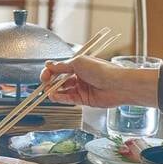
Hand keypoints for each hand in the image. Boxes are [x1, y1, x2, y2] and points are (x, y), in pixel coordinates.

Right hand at [40, 56, 158, 107]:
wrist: (118, 85)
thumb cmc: (102, 70)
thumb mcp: (78, 63)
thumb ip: (61, 66)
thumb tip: (48, 65)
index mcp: (78, 65)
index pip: (59, 68)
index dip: (50, 72)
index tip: (44, 76)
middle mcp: (79, 76)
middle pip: (59, 80)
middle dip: (50, 82)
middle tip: (45, 84)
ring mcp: (81, 88)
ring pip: (63, 90)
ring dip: (54, 91)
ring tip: (49, 92)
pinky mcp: (83, 99)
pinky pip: (68, 99)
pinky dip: (60, 98)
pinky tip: (55, 96)